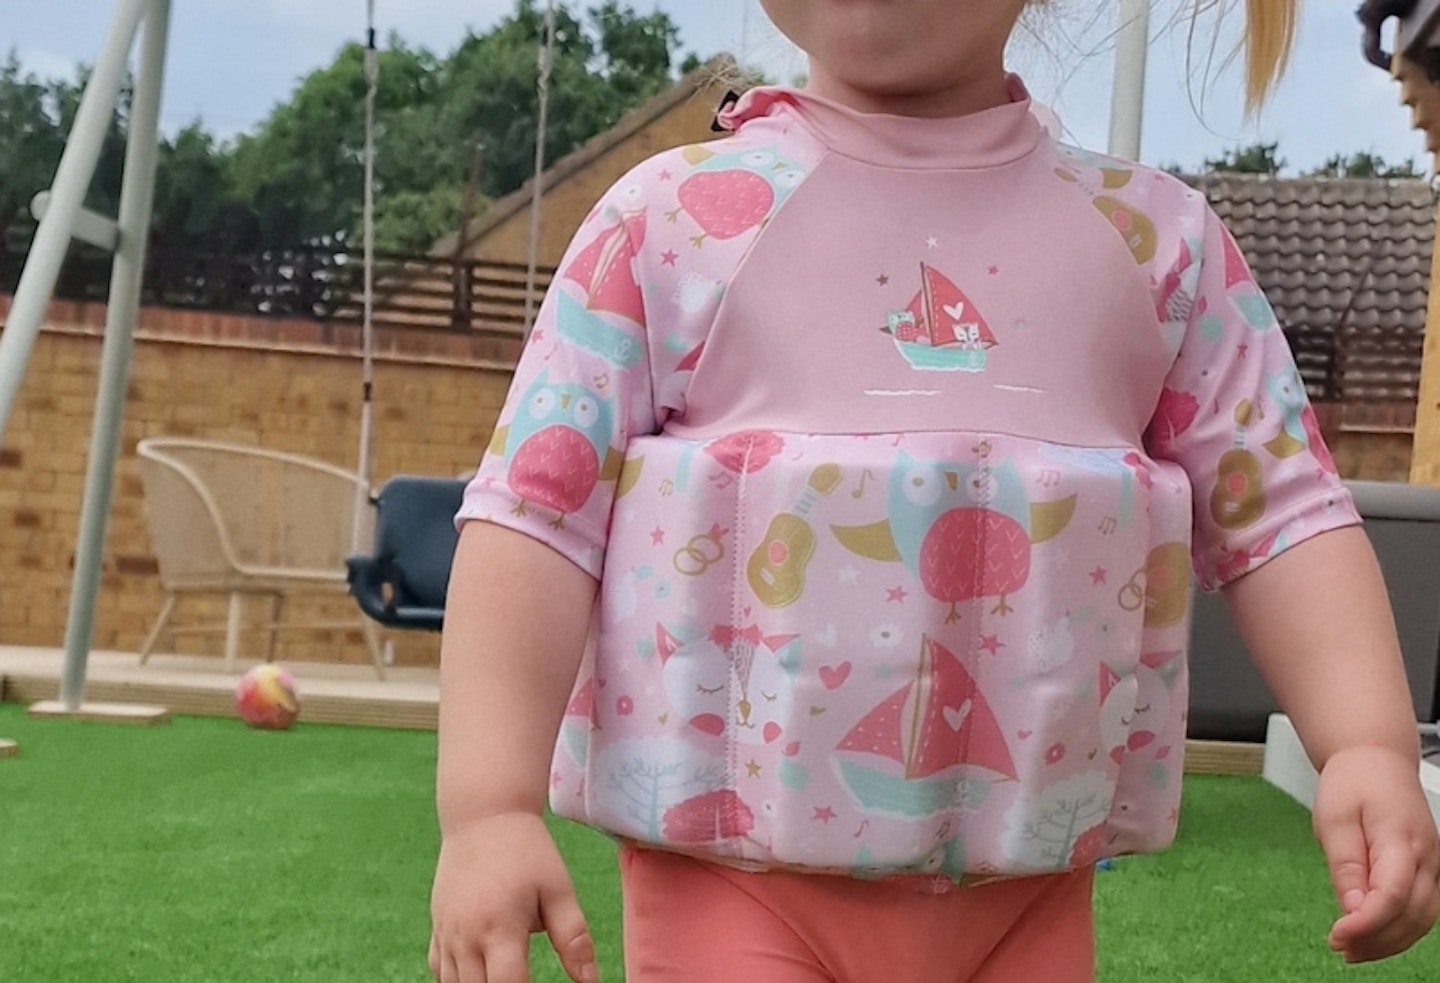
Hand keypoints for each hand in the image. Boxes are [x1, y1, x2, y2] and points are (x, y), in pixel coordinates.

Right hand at [429, 812, 598, 982]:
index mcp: (500, 929)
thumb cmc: (527, 851)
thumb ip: (573, 938)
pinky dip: (457, 979)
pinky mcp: (437, 926)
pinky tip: (480, 973)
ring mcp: (447, 933)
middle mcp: (466, 937)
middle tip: (524, 978)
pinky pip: (440, 970)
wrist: (483, 815)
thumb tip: (591, 980)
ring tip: (506, 976)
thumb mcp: (558, 890)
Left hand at [1312, 745, 1439, 961]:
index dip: (1366, 924)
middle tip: (1339, 947)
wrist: (1377, 759)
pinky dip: (1398, 929)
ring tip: (1351, 950)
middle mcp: (1426, 857)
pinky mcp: (1426, 870)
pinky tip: (1370, 936)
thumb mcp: (1335, 819)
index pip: (1392, 896)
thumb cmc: (1354, 782)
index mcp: (1400, 839)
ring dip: (1389, 941)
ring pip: (1421, 918)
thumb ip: (1345, 865)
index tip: (1336, 935)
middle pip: (1411, 915)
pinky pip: (1420, 909)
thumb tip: (1352, 909)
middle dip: (1377, 940)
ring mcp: (1431, 865)